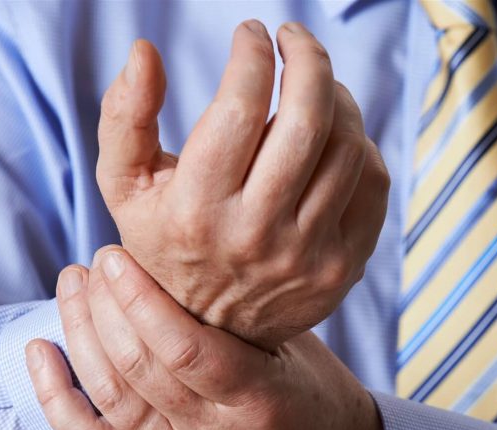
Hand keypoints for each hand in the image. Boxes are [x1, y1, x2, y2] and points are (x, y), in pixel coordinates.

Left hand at [26, 247, 388, 429]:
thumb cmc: (322, 403)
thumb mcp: (297, 351)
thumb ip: (241, 318)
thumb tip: (174, 259)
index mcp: (260, 401)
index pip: (185, 348)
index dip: (140, 297)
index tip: (118, 255)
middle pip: (138, 368)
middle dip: (104, 305)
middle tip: (95, 261)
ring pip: (111, 397)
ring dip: (80, 334)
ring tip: (74, 286)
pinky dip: (56, 399)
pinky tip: (39, 353)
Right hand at [95, 21, 389, 349]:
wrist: (212, 330)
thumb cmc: (166, 241)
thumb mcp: (124, 185)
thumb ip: (124, 116)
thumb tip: (144, 50)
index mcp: (196, 211)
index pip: (239, 108)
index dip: (251, 55)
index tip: (250, 33)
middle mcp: (255, 237)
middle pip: (306, 120)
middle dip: (306, 59)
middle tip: (294, 39)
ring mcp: (307, 256)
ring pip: (347, 146)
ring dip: (335, 97)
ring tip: (312, 86)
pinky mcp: (344, 266)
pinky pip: (372, 182)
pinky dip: (358, 144)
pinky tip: (331, 135)